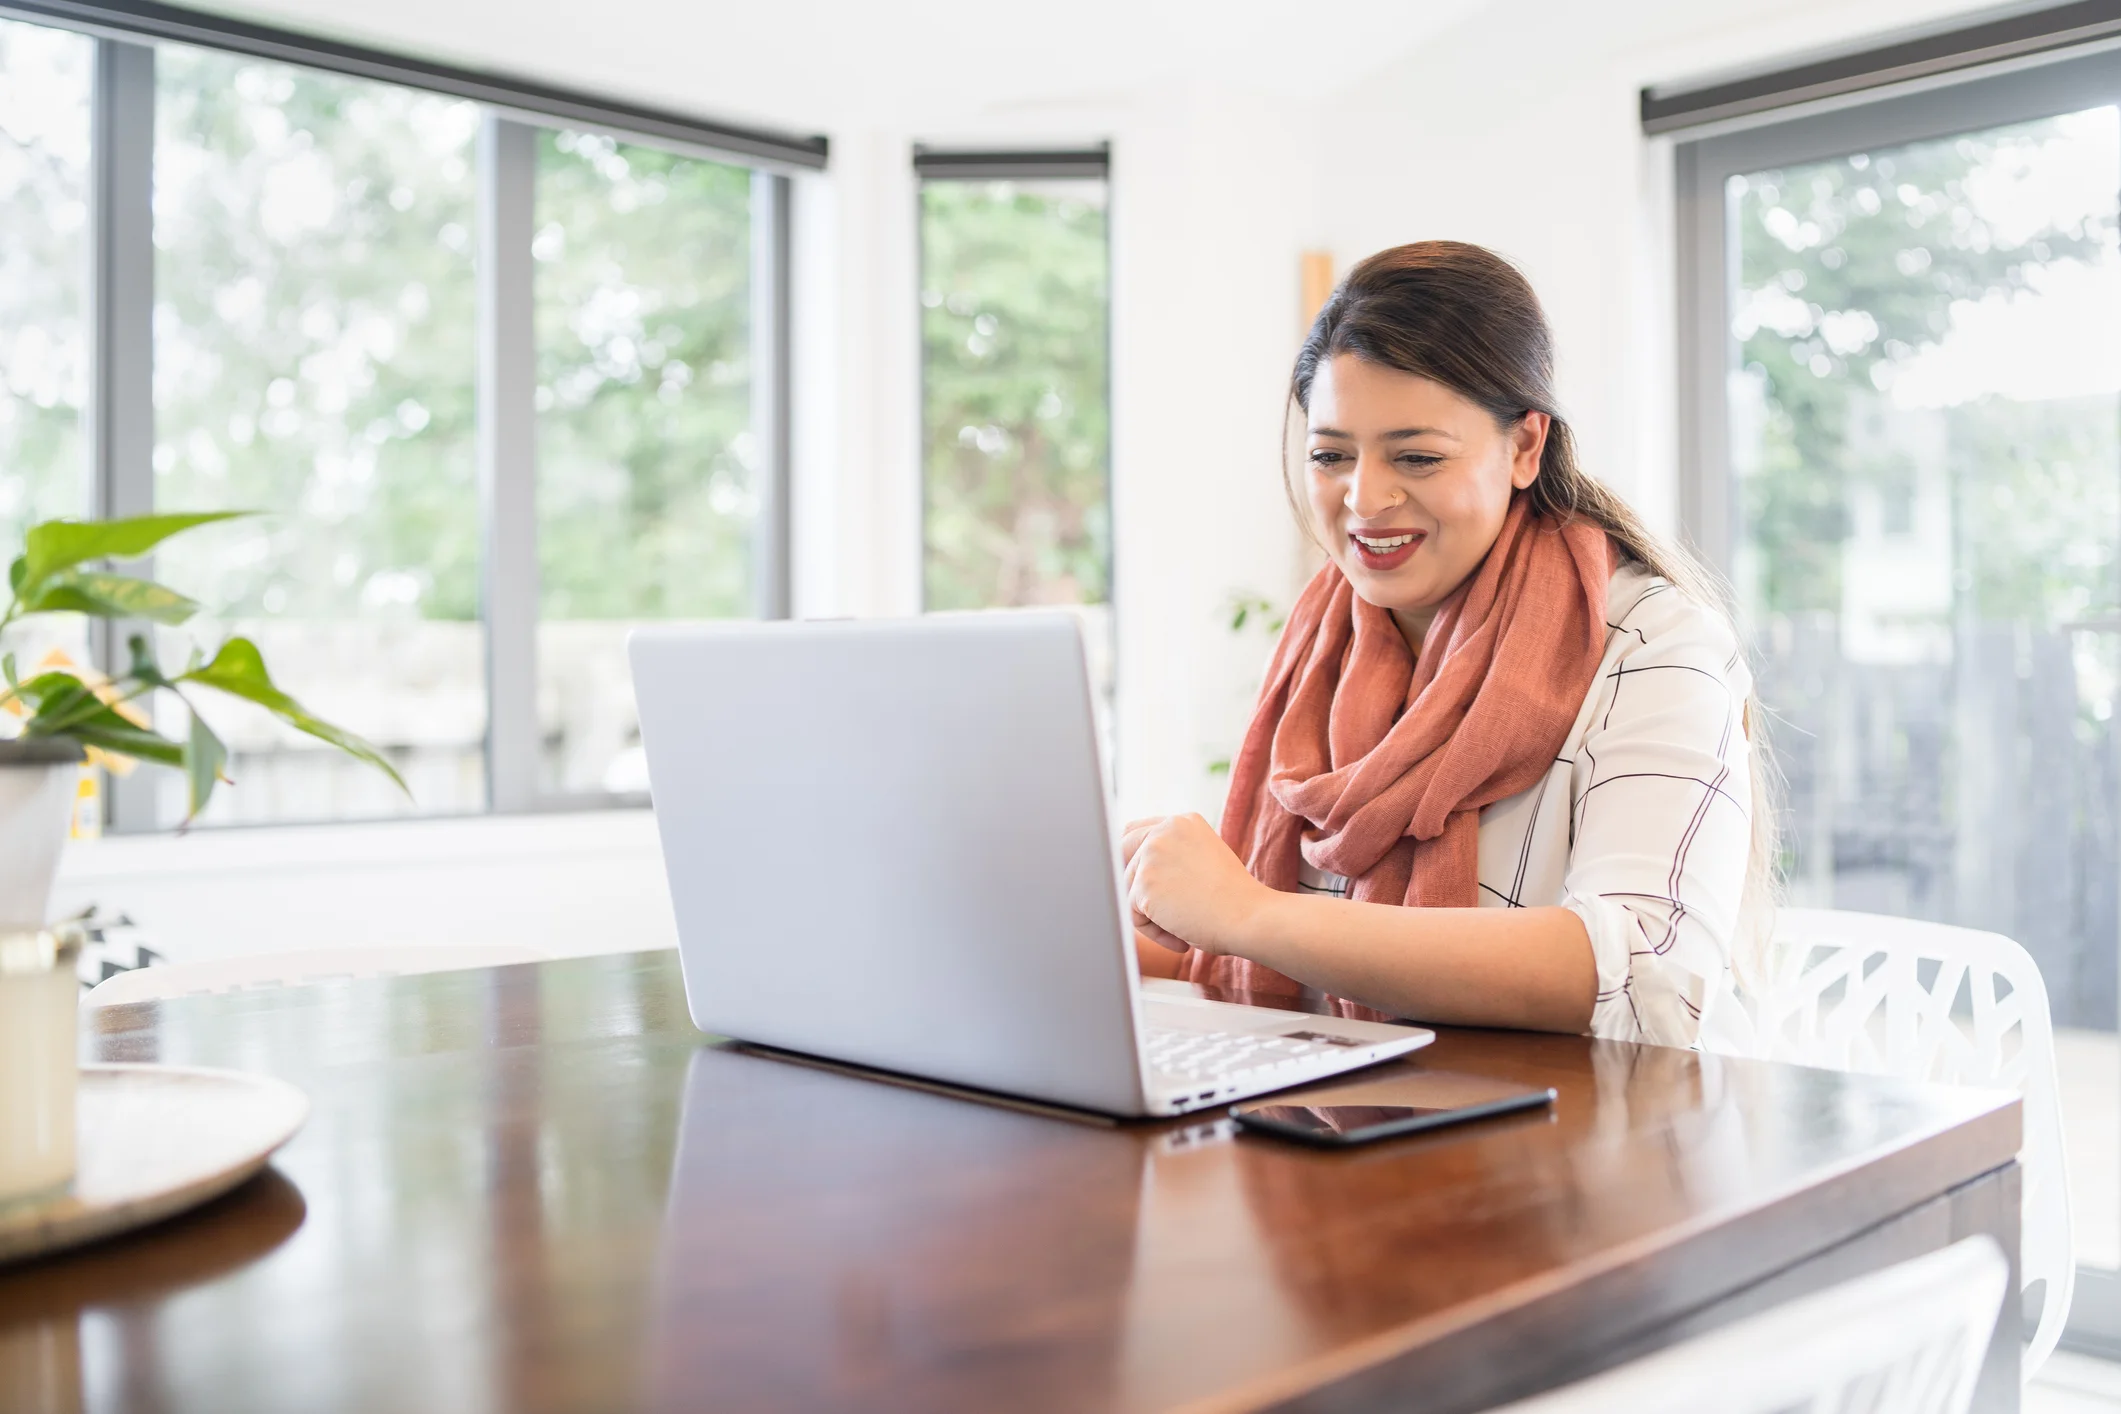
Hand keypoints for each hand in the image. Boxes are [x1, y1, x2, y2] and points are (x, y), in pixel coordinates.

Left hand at [1121, 813, 1271, 957]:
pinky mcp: (1143, 883)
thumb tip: (1141, 874)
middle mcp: (1164, 830)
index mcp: (1182, 822)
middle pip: (1122, 851)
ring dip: (1153, 914)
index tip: (1146, 882)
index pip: (1136, 831)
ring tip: (1186, 928)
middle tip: (1153, 910)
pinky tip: (1182, 939)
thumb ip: (1176, 857)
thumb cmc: (1235, 901)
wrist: (1250, 917)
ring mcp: (1152, 854)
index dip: (1133, 856)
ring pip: (1129, 888)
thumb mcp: (1206, 862)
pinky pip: (1134, 915)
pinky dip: (1155, 932)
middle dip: (1132, 881)